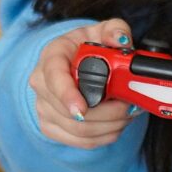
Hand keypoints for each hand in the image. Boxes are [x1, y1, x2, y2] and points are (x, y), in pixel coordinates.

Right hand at [30, 18, 135, 147]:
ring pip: (78, 129)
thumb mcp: (104, 30)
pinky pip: (80, 141)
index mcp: (52, 56)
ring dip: (110, 125)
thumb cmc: (89, 45)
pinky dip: (105, 136)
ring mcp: (44, 107)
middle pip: (70, 112)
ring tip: (127, 112)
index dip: (67, 96)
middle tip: (129, 105)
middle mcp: (41, 83)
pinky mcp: (52, 126)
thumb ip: (115, 30)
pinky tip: (117, 124)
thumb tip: (119, 41)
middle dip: (107, 113)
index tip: (82, 109)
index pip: (54, 78)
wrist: (76, 59)